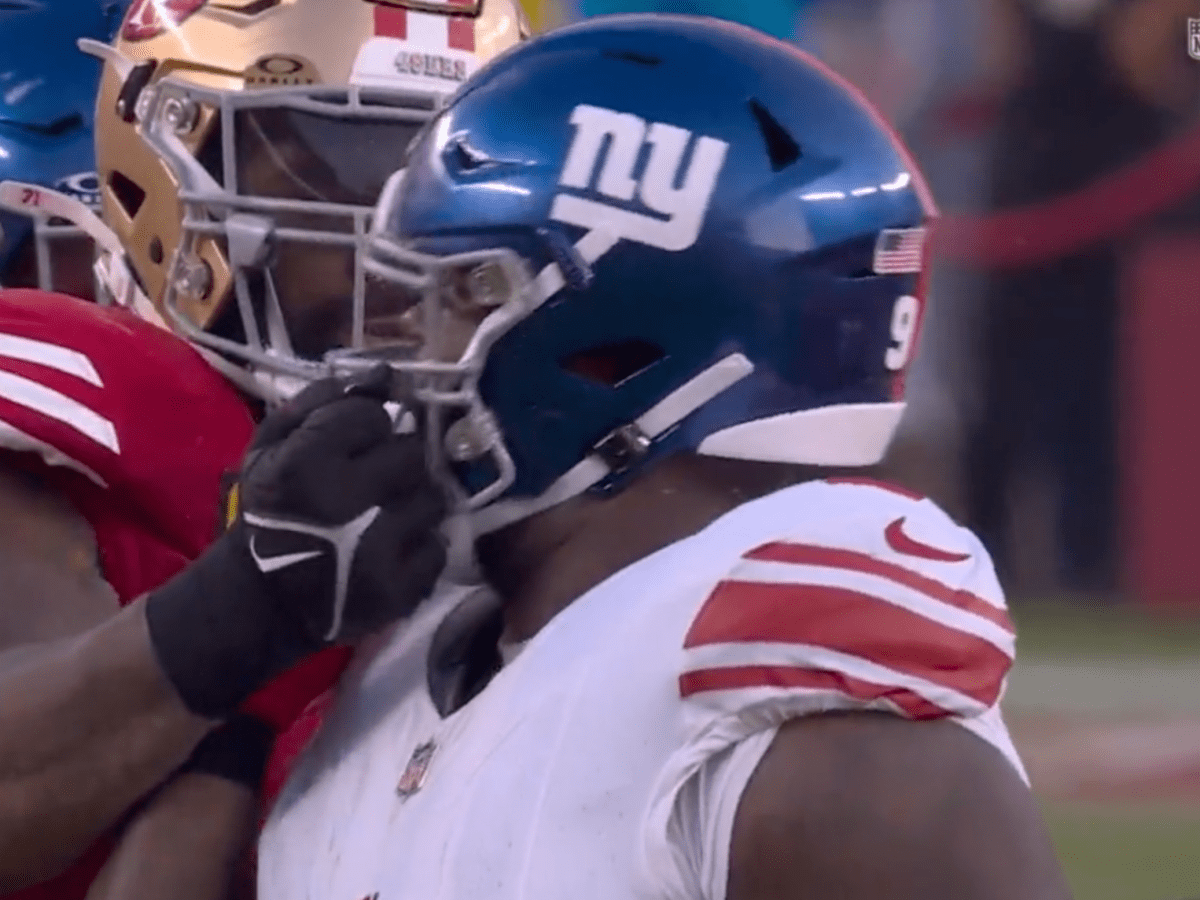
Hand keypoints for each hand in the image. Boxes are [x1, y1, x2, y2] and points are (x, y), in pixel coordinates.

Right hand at [238, 367, 446, 642]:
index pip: (373, 414)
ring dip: (414, 502)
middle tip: (373, 481)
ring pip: (432, 498)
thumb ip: (324, 401)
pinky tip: (392, 550)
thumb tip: (385, 372)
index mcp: (306, 462)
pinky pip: (438, 546)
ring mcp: (378, 550)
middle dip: (396, 462)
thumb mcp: (271, 448)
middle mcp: (346, 503)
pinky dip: (421, 546)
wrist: (262, 600)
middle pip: (412, 453)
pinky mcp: (400, 590)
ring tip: (384, 516)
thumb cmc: (270, 512)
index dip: (366, 427)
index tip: (351, 448)